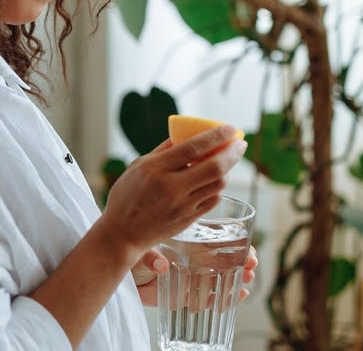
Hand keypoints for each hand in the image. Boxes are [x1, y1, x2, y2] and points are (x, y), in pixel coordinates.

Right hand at [94, 124, 245, 260]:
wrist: (122, 233)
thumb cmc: (127, 196)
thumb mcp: (138, 166)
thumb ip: (163, 150)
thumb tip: (187, 134)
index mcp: (155, 169)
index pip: (193, 148)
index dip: (216, 136)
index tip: (230, 128)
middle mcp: (171, 187)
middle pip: (214, 167)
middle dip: (232, 152)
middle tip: (240, 143)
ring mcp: (182, 205)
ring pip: (218, 184)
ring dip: (227, 169)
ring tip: (227, 160)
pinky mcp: (189, 219)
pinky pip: (213, 199)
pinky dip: (218, 187)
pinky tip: (214, 180)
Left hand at [132, 246, 259, 306]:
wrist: (118, 270)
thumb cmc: (131, 251)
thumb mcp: (140, 248)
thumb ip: (150, 256)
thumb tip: (161, 266)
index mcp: (186, 238)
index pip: (216, 235)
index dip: (235, 238)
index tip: (246, 245)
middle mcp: (192, 255)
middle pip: (224, 256)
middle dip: (242, 260)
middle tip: (251, 267)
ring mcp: (190, 275)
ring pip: (220, 277)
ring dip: (237, 278)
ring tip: (246, 281)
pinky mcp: (184, 294)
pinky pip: (206, 297)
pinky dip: (222, 298)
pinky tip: (236, 297)